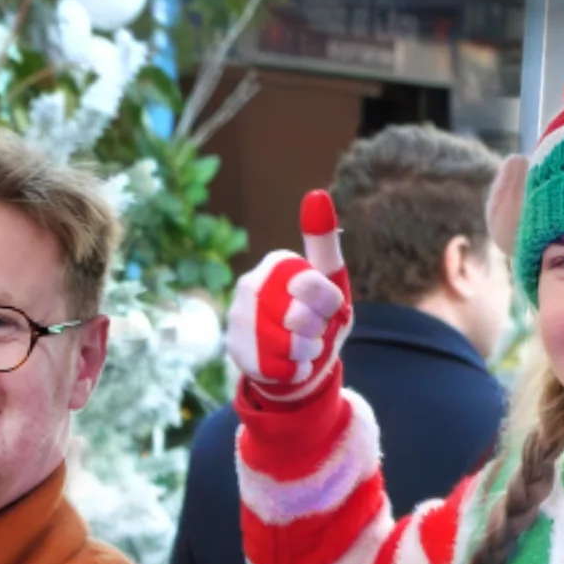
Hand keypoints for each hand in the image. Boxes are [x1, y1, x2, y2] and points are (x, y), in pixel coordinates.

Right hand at [226, 191, 352, 401]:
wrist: (293, 360)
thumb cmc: (316, 314)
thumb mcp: (329, 278)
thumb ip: (323, 242)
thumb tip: (317, 193)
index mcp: (276, 264)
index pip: (313, 285)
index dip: (328, 304)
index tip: (327, 306)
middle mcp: (249, 286)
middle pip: (301, 317)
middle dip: (317, 330)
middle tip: (312, 329)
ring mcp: (238, 319)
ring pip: (289, 345)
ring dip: (307, 351)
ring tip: (302, 347)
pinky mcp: (235, 351)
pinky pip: (278, 367)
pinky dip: (294, 370)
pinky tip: (289, 363)